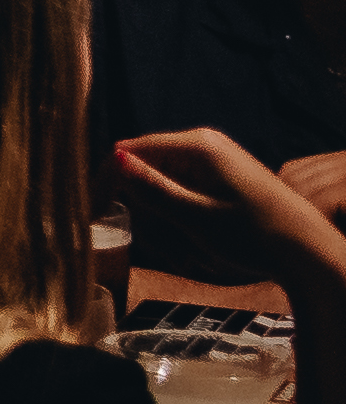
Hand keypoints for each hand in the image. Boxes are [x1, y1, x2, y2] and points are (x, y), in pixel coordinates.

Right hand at [112, 127, 345, 295]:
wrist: (310, 253)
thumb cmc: (255, 235)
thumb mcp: (195, 217)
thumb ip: (151, 189)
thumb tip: (113, 160)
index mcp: (196, 146)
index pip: (128, 151)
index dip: (107, 181)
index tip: (93, 214)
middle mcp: (204, 146)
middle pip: (146, 171)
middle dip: (145, 212)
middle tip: (162, 248)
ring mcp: (216, 163)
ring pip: (164, 189)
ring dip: (165, 224)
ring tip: (185, 257)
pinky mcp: (225, 181)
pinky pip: (185, 196)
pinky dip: (182, 223)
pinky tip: (196, 250)